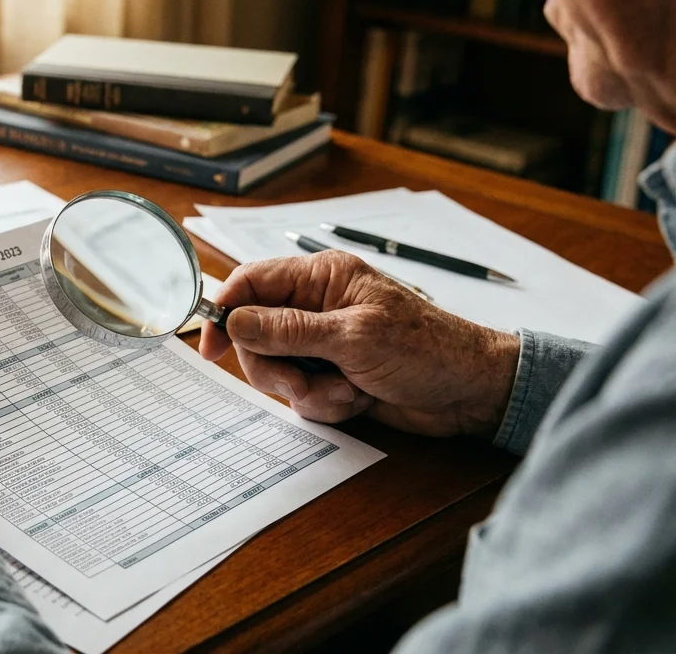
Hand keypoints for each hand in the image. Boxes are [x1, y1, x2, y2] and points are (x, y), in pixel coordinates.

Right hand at [199, 251, 520, 437]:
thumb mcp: (353, 337)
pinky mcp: (330, 376)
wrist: (469, 394)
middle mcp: (315, 307)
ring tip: (345, 391)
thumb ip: (289, 329)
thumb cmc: (426, 350)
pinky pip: (299, 395)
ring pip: (275, 370)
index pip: (251, 283)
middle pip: (254, 335)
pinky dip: (325, 404)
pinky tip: (358, 399)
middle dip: (276, 367)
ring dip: (306, 390)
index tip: (212, 347)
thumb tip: (235, 320)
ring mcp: (321, 344)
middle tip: (304, 380)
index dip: (224, 311)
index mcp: (321, 278)